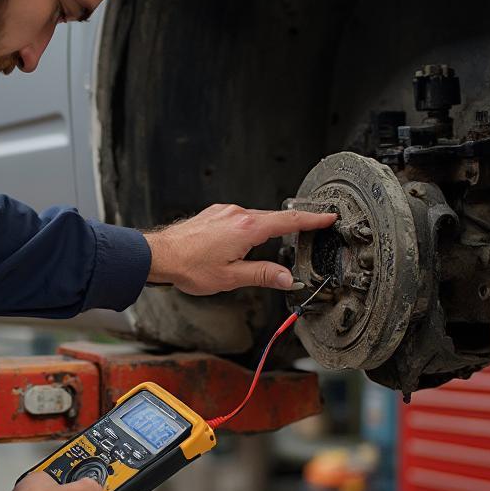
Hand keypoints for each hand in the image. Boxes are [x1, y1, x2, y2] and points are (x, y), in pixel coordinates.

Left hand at [143, 204, 336, 294]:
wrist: (160, 255)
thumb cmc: (190, 266)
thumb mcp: (232, 278)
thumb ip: (263, 276)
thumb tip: (287, 278)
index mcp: (247, 229)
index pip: (289, 221)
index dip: (313, 220)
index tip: (329, 217)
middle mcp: (237, 214)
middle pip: (274, 218)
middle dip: (293, 225)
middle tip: (311, 230)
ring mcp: (225, 212)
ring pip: (256, 218)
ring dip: (267, 229)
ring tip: (272, 244)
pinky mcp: (214, 214)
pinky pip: (240, 218)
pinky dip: (249, 227)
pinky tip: (244, 242)